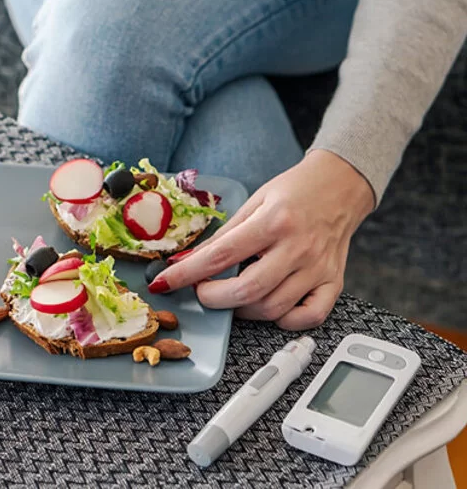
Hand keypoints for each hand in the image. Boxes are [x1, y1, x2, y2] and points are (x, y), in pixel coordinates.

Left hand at [150, 149, 374, 329]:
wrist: (342, 185)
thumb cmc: (295, 192)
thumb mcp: (253, 202)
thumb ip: (223, 236)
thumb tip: (187, 262)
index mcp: (273, 221)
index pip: (220, 255)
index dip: (187, 274)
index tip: (164, 283)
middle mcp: (297, 247)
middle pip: (247, 290)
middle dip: (213, 298)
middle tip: (203, 291)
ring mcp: (317, 268)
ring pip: (272, 308)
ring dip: (242, 310)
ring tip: (232, 296)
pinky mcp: (333, 282)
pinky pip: (308, 317)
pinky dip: (284, 321)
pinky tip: (269, 306)